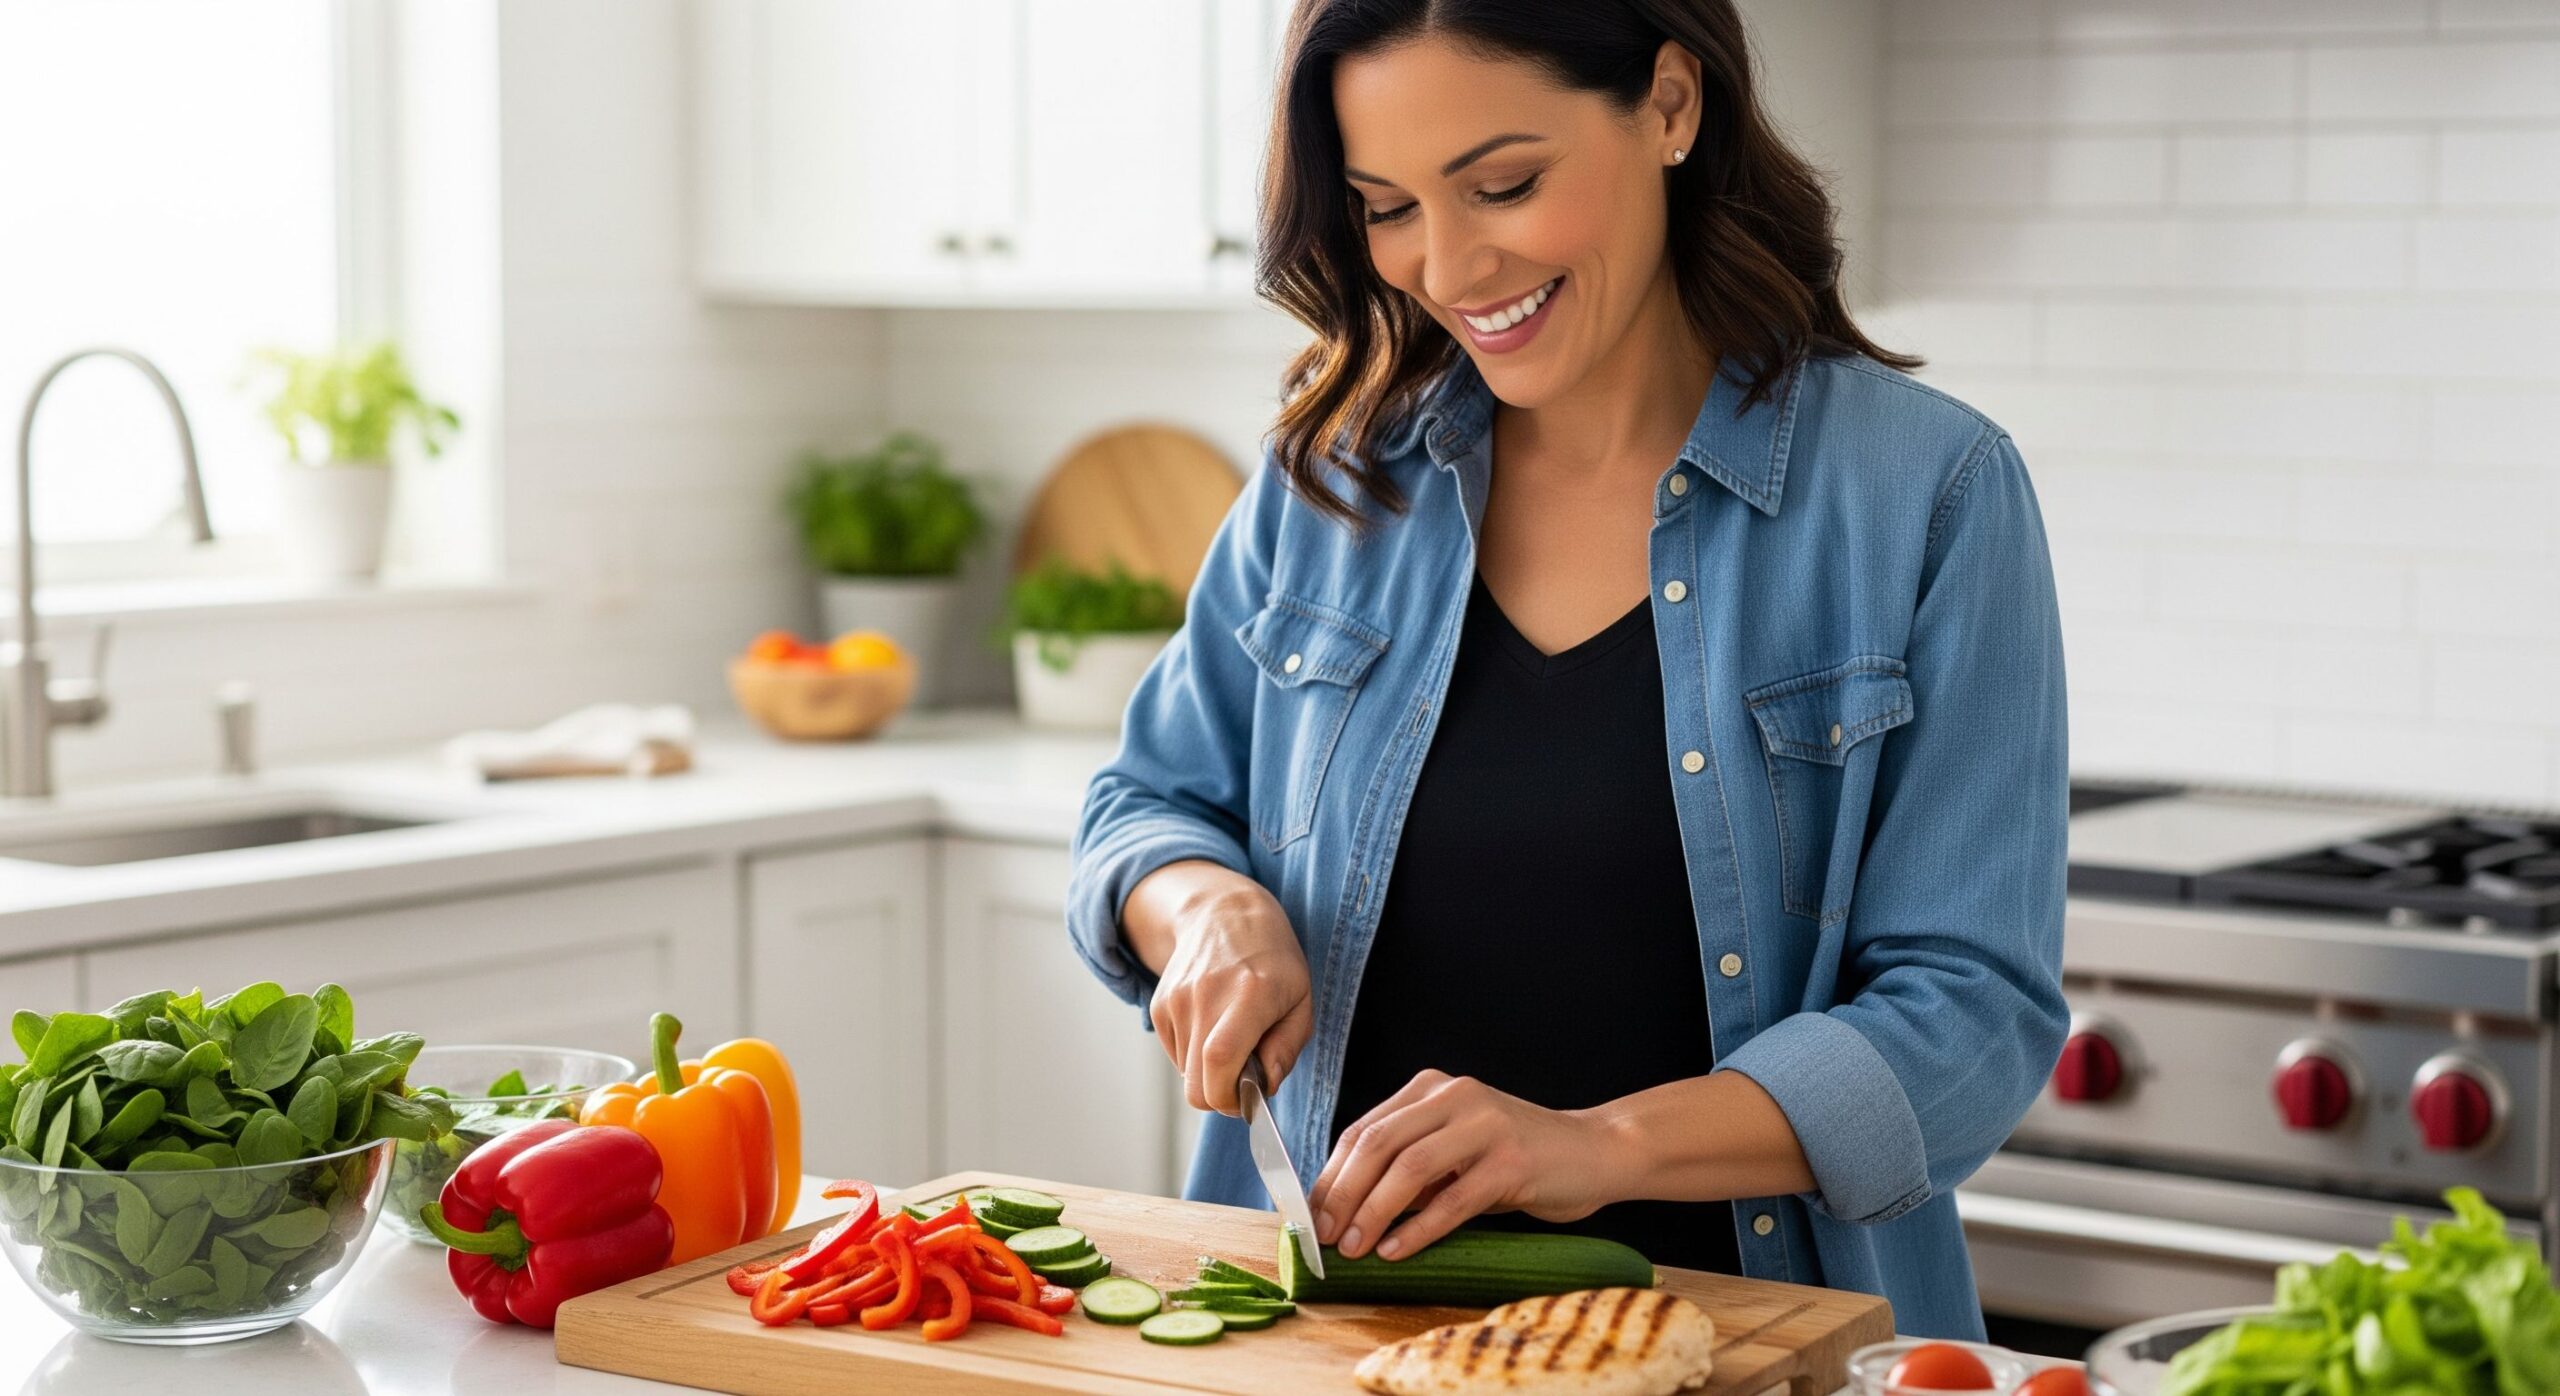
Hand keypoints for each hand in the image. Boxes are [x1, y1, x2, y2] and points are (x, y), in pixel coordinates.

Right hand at [1132, 864, 1313, 1116]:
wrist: (1223, 914)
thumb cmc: (1273, 962)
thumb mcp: (1301, 1001)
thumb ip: (1286, 1049)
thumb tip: (1264, 1088)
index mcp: (1249, 995)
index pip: (1221, 1061)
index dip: (1231, 1097)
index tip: (1251, 1098)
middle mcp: (1206, 996)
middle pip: (1196, 1085)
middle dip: (1221, 1097)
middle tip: (1244, 1080)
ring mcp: (1176, 1000)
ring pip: (1186, 1076)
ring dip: (1210, 1072)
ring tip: (1231, 1039)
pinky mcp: (1159, 1006)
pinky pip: (1175, 1056)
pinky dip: (1194, 1056)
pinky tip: (1212, 1027)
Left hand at [1308, 1070, 1623, 1262]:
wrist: (1595, 1152)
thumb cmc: (1517, 1159)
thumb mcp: (1455, 1153)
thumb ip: (1408, 1169)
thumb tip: (1345, 1211)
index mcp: (1432, 1088)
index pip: (1364, 1129)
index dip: (1332, 1173)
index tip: (1310, 1214)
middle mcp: (1455, 1096)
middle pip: (1378, 1143)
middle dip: (1343, 1194)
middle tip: (1324, 1236)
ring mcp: (1485, 1125)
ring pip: (1410, 1168)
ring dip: (1374, 1212)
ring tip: (1353, 1248)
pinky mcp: (1512, 1160)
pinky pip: (1453, 1199)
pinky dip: (1418, 1228)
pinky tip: (1396, 1249)